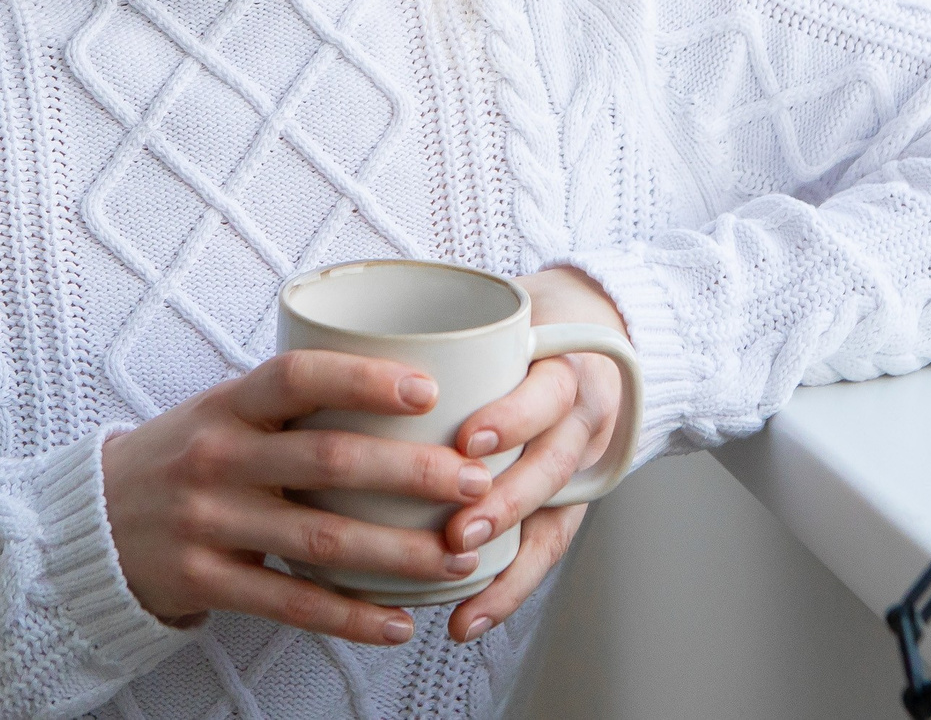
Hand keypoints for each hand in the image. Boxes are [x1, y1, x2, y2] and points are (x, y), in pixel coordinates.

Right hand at [100, 350, 494, 644]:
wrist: (89, 525)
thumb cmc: (184, 456)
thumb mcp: (221, 411)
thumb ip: (291, 401)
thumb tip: (404, 379)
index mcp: (227, 405)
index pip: (297, 378)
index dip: (364, 380)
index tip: (428, 390)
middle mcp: (218, 459)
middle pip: (328, 462)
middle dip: (411, 474)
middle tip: (474, 482)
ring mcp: (208, 523)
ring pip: (321, 541)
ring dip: (398, 553)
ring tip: (458, 557)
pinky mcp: (205, 581)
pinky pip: (289, 604)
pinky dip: (350, 616)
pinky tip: (399, 622)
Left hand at [440, 267, 630, 642]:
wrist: (592, 330)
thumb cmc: (526, 324)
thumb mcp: (501, 310)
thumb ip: (444, 324)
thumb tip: (339, 325)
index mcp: (562, 366)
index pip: (548, 394)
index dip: (512, 419)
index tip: (468, 439)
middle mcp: (577, 419)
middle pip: (553, 464)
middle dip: (506, 500)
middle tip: (458, 529)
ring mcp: (575, 464)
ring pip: (552, 516)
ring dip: (505, 555)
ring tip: (458, 574)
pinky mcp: (566, 503)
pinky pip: (543, 553)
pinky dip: (506, 590)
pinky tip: (465, 621)